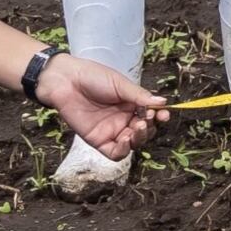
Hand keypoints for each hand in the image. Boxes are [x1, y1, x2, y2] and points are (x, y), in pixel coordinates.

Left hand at [37, 53, 171, 158]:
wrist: (66, 81)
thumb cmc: (93, 77)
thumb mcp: (120, 84)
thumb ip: (139, 96)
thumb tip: (162, 102)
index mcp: (131, 104)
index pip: (151, 115)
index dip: (159, 117)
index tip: (163, 114)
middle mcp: (124, 119)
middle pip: (144, 132)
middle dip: (150, 128)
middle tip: (146, 118)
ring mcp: (112, 131)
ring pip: (133, 144)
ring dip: (139, 139)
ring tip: (137, 127)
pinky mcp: (98, 141)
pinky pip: (115, 153)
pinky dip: (124, 150)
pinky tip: (125, 140)